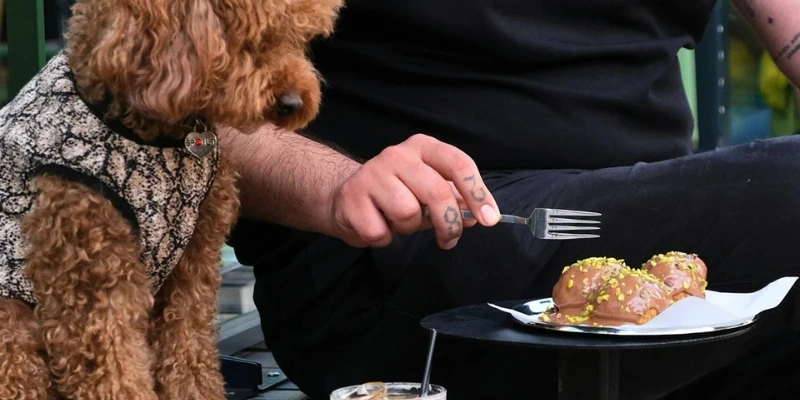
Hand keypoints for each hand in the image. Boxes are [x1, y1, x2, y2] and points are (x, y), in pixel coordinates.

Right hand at [328, 134, 500, 248]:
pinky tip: (379, 226)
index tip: (489, 219)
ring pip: (408, 213)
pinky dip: (385, 238)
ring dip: (409, 228)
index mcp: (422, 147)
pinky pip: (381, 231)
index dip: (477, 193)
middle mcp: (397, 155)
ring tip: (399, 222)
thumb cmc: (395, 192)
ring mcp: (372, 174)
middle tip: (449, 239)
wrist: (345, 195)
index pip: (458, 163)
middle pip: (437, 191)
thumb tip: (480, 215)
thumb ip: (454, 198)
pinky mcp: (352, 198)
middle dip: (449, 222)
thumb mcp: (428, 188)